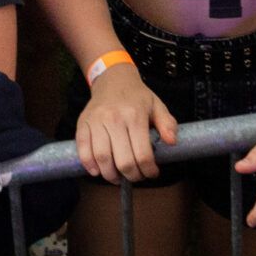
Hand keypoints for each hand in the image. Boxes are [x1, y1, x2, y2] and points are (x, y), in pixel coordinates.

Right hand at [76, 63, 178, 181]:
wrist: (113, 79)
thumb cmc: (136, 96)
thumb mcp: (157, 106)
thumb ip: (167, 124)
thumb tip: (172, 142)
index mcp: (135, 116)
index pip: (142, 154)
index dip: (148, 170)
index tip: (151, 173)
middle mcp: (114, 119)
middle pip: (122, 161)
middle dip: (131, 176)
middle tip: (136, 176)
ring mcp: (96, 121)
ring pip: (101, 158)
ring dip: (110, 175)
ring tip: (118, 177)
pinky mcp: (83, 123)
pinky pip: (83, 149)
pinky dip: (89, 164)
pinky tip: (97, 170)